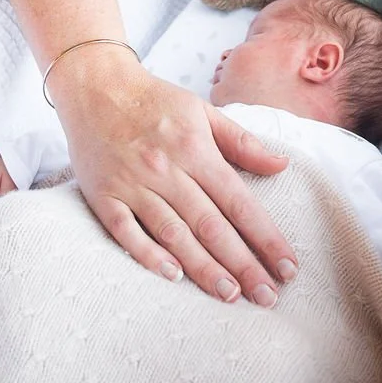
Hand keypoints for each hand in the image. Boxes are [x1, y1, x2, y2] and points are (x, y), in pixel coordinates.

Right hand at [49, 49, 296, 305]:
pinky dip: (149, 254)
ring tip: (231, 295)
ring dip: (204, 267)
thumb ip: (242, 142)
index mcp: (194, 148)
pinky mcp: (104, 196)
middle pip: (210, 224)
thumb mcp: (203, 111)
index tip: (287, 266)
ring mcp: (132, 184)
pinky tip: (173, 276)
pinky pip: (126, 232)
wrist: (94, 85)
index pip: (238, 201)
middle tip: (268, 297)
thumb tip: (282, 166)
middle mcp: (165, 169)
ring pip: (173, 233)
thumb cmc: (154, 99)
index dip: (265, 236)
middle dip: (243, 263)